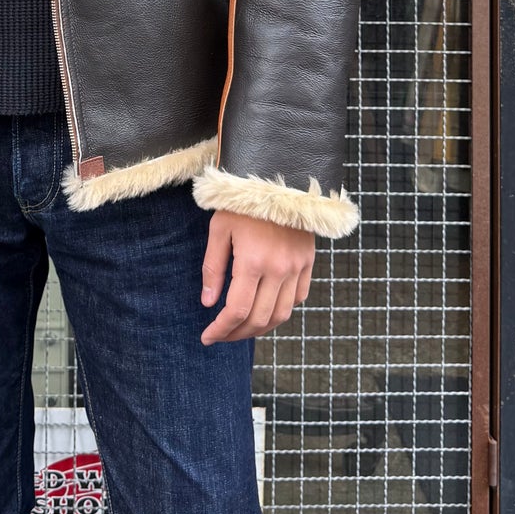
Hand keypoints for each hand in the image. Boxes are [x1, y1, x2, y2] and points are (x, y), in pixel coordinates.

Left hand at [200, 210, 314, 344]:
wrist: (280, 176)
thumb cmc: (242, 201)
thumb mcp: (219, 229)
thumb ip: (213, 268)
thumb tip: (208, 303)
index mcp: (253, 262)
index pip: (236, 311)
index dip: (221, 330)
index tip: (207, 337)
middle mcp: (278, 269)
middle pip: (259, 319)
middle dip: (237, 334)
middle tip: (221, 335)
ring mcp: (297, 267)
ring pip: (281, 314)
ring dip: (260, 328)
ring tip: (242, 328)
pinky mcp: (308, 262)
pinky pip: (298, 298)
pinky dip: (282, 310)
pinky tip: (266, 308)